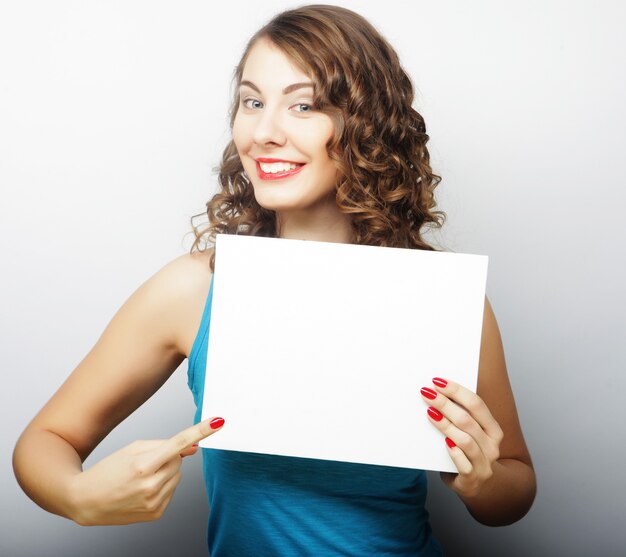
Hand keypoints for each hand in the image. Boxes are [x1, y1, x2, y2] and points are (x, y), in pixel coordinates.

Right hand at [68, 417, 224, 524]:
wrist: (85, 501)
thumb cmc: (106, 471)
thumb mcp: (132, 449)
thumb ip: (164, 445)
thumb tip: (192, 447)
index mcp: (143, 465)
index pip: (179, 443)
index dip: (200, 431)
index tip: (218, 423)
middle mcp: (150, 486)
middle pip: (178, 460)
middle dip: (167, 457)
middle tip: (144, 463)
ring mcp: (154, 502)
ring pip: (178, 475)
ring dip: (165, 472)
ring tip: (140, 478)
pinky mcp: (156, 513)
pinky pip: (172, 491)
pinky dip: (162, 487)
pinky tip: (142, 490)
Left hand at [421, 378, 502, 498]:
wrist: (478, 487)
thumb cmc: (468, 454)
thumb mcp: (470, 434)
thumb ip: (461, 417)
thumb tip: (436, 392)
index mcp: (493, 429)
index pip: (477, 404)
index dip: (457, 391)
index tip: (437, 381)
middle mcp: (492, 446)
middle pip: (467, 419)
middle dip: (445, 403)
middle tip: (427, 393)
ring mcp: (484, 464)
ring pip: (465, 440)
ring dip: (445, 424)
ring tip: (429, 412)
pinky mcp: (472, 479)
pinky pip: (463, 463)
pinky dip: (453, 451)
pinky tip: (443, 441)